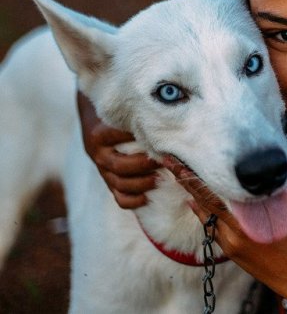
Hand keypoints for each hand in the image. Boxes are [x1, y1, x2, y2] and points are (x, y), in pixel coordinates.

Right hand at [77, 91, 160, 208]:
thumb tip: (164, 121)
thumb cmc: (116, 115)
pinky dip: (132, 201)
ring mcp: (102, 170)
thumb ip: (134, 117)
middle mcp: (98, 154)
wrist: (95, 121)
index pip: (118, 139)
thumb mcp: (119, 113)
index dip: (138, 139)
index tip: (158, 138)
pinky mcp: (108, 180)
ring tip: (159, 178)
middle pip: (120, 166)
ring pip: (119, 184)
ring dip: (141, 184)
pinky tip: (146, 197)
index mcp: (99, 136)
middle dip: (144, 165)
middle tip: (163, 161)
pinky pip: (118, 197)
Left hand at [163, 156, 286, 312]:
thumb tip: (248, 174)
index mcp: (247, 215)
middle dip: (187, 180)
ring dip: (194, 194)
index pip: (214, 190)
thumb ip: (264, 189)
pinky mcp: (229, 251)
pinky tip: (195, 201)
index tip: (180, 159)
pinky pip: (211, 226)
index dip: (195, 174)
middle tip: (170, 162)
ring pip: (205, 213)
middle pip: (203, 199)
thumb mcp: (285, 204)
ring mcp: (229, 242)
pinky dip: (203, 211)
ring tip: (180, 175)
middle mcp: (233, 229)